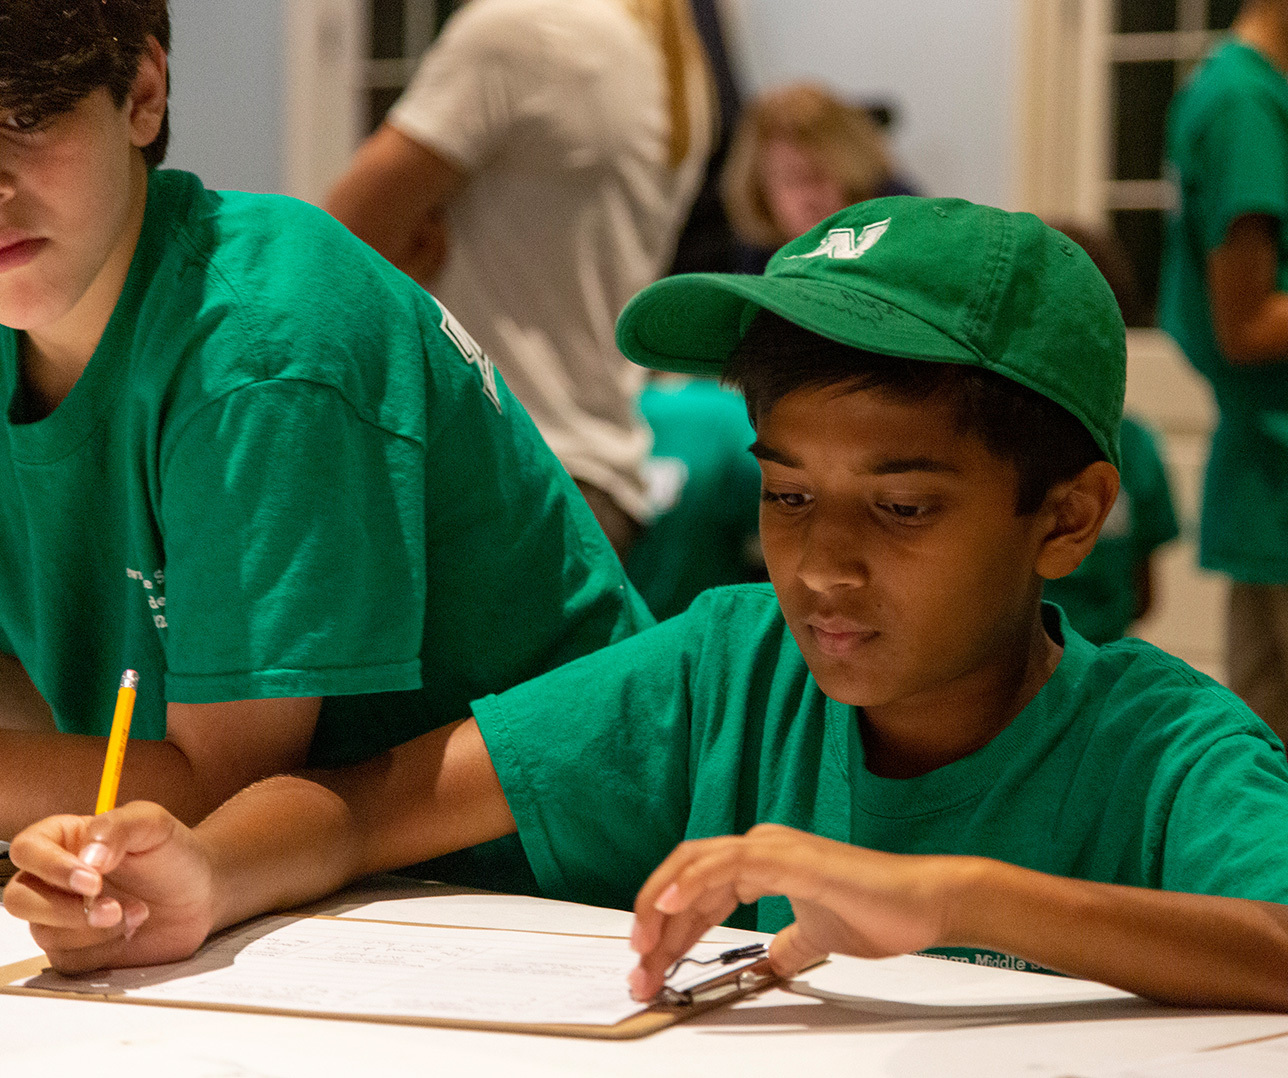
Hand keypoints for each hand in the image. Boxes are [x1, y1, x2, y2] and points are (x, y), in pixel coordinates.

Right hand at [3, 801, 216, 972]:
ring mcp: (61, 918)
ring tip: (138, 912)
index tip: (92, 879)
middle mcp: (54, 880)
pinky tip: (131, 932)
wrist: (201, 892)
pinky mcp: (77, 950)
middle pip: (20, 900)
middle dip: (66, 910)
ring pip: (45, 934)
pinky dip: (103, 951)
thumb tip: (87, 857)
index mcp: (64, 840)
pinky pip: (69, 961)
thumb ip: (117, 827)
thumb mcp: (153, 823)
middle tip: (113, 907)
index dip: (50, 867)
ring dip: (94, 931)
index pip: (27, 850)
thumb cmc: (173, 852)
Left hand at [628, 824, 960, 999]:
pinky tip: (668, 908)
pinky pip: (726, 864)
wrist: (924, 904)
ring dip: (663, 910)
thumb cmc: (880, 912)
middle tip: (640, 971)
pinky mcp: (788, 857)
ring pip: (696, 866)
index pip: (697, 887)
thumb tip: (772, 961)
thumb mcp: (816, 937)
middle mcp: (761, 846)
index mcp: (763, 860)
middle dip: (655, 926)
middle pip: (685, 876)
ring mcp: (773, 847)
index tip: (653, 966)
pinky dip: (691, 883)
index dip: (669, 927)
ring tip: (646, 951)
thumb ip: (788, 944)